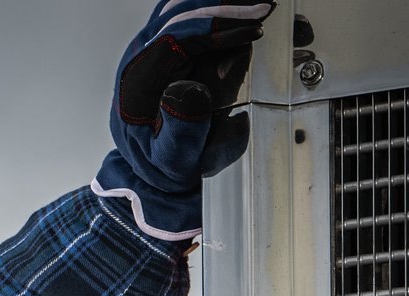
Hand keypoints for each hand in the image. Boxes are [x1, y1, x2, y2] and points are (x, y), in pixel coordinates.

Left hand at [94, 0, 276, 240]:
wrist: (155, 166)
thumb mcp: (170, 159)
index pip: (174, 37)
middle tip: (269, 10)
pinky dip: (228, 14)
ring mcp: (159, 45)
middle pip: (183, 12)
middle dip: (228, 8)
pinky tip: (258, 17)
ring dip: (230, 7)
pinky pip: (199, 17)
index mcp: (138, 79)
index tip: (253, 30)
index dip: (215, 27)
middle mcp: (144, 54)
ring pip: (191, 9)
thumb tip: (187, 93)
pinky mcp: (176, 43)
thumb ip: (179, 133)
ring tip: (270, 11)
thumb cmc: (162, 163)